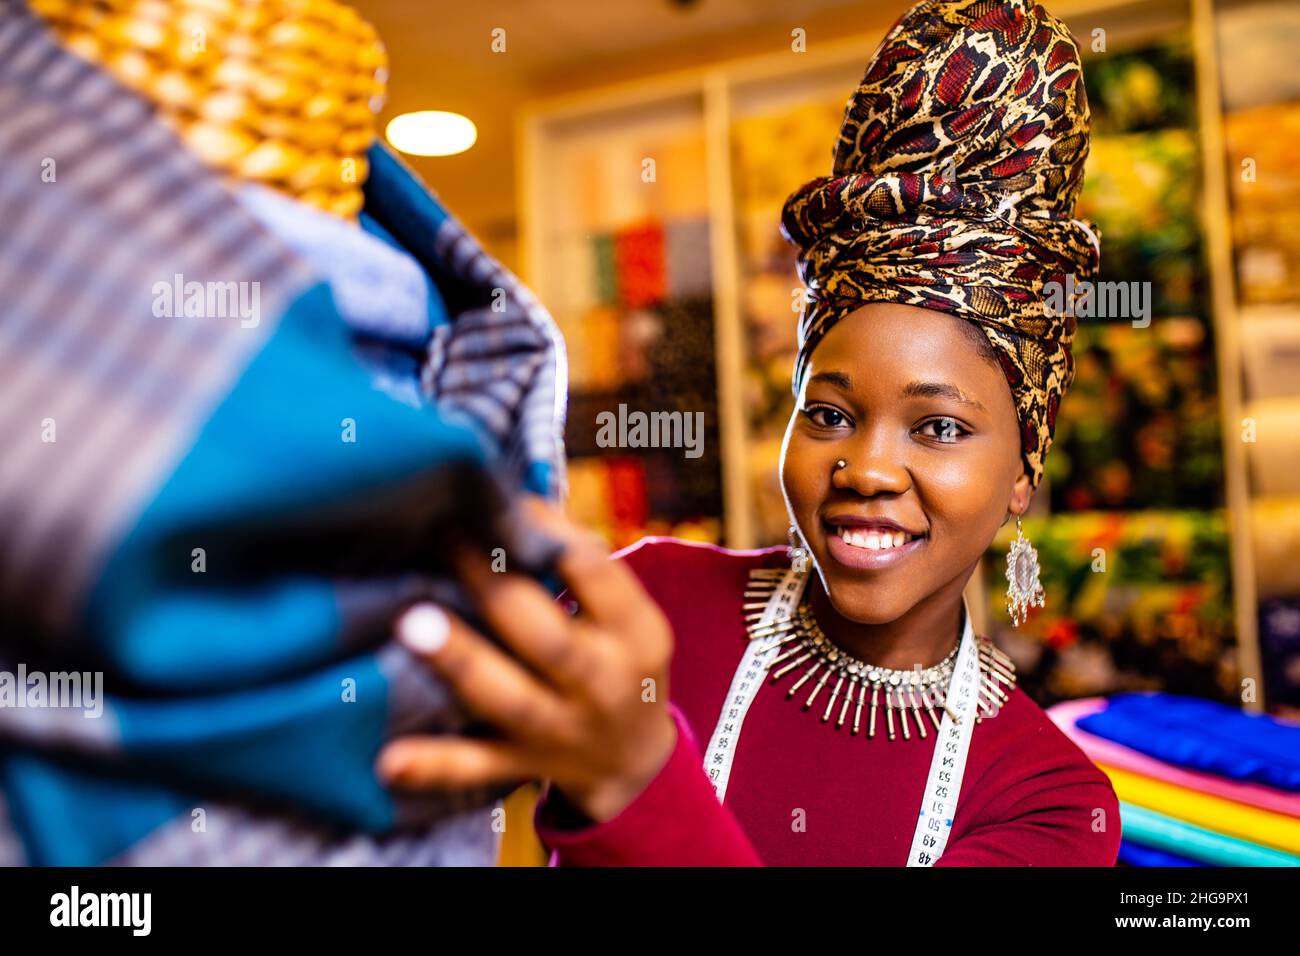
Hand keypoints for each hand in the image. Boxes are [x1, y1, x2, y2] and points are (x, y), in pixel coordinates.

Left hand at [376, 497, 677, 822]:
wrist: (636, 761)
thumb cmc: (621, 659)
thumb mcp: (628, 615)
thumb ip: (582, 568)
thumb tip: (515, 504)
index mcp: (636, 632)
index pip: (592, 572)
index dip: (545, 532)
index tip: (500, 501)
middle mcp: (603, 683)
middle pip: (547, 637)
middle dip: (492, 588)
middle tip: (442, 539)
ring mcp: (560, 730)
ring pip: (508, 698)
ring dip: (460, 661)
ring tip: (411, 624)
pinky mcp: (522, 764)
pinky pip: (476, 769)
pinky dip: (434, 766)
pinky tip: (387, 760)